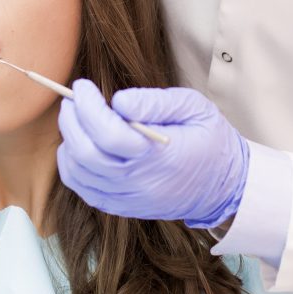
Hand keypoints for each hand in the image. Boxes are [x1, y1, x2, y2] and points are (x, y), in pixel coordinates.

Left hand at [57, 80, 248, 227]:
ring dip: (68, 141)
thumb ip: (156, 102)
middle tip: (73, 99)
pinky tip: (79, 145)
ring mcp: (129, 199)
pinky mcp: (122, 208)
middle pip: (86, 154)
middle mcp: (140, 182)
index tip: (82, 86)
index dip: (88, 107)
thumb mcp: (194, 108)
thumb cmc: (210, 140)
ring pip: (79, 174)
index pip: (109, 134)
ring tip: (77, 119)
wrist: (224, 187)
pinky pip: (83, 189)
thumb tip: (118, 101)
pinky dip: (72, 166)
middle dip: (70, 121)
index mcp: (160, 156)